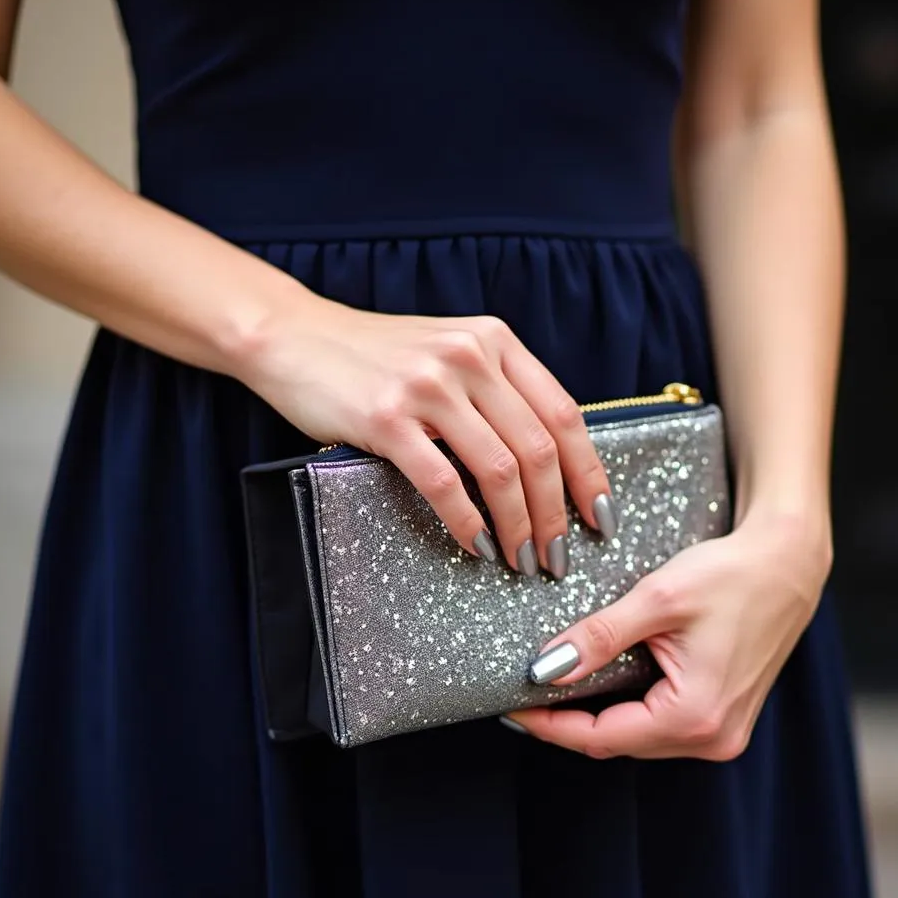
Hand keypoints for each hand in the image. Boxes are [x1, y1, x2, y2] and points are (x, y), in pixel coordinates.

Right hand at [241, 300, 612, 573]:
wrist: (297, 337)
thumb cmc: (377, 357)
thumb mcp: (450, 354)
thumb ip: (496, 392)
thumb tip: (544, 466)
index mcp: (495, 342)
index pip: (564, 414)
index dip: (589, 473)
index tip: (601, 517)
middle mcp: (470, 357)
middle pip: (538, 449)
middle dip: (556, 514)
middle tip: (557, 557)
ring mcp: (428, 386)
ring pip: (499, 469)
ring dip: (519, 526)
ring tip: (522, 561)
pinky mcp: (386, 418)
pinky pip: (443, 482)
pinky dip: (467, 522)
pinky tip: (477, 546)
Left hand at [505, 515, 830, 759]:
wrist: (789, 562)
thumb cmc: (731, 574)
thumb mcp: (657, 600)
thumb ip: (598, 638)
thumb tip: (544, 669)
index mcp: (695, 716)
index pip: (600, 738)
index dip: (549, 725)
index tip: (511, 707)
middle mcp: (713, 737)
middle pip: (618, 743)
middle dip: (567, 723)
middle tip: (524, 695)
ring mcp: (723, 732)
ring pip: (638, 737)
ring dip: (596, 718)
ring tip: (554, 686)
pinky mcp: (725, 716)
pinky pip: (661, 725)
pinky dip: (626, 709)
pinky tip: (600, 684)